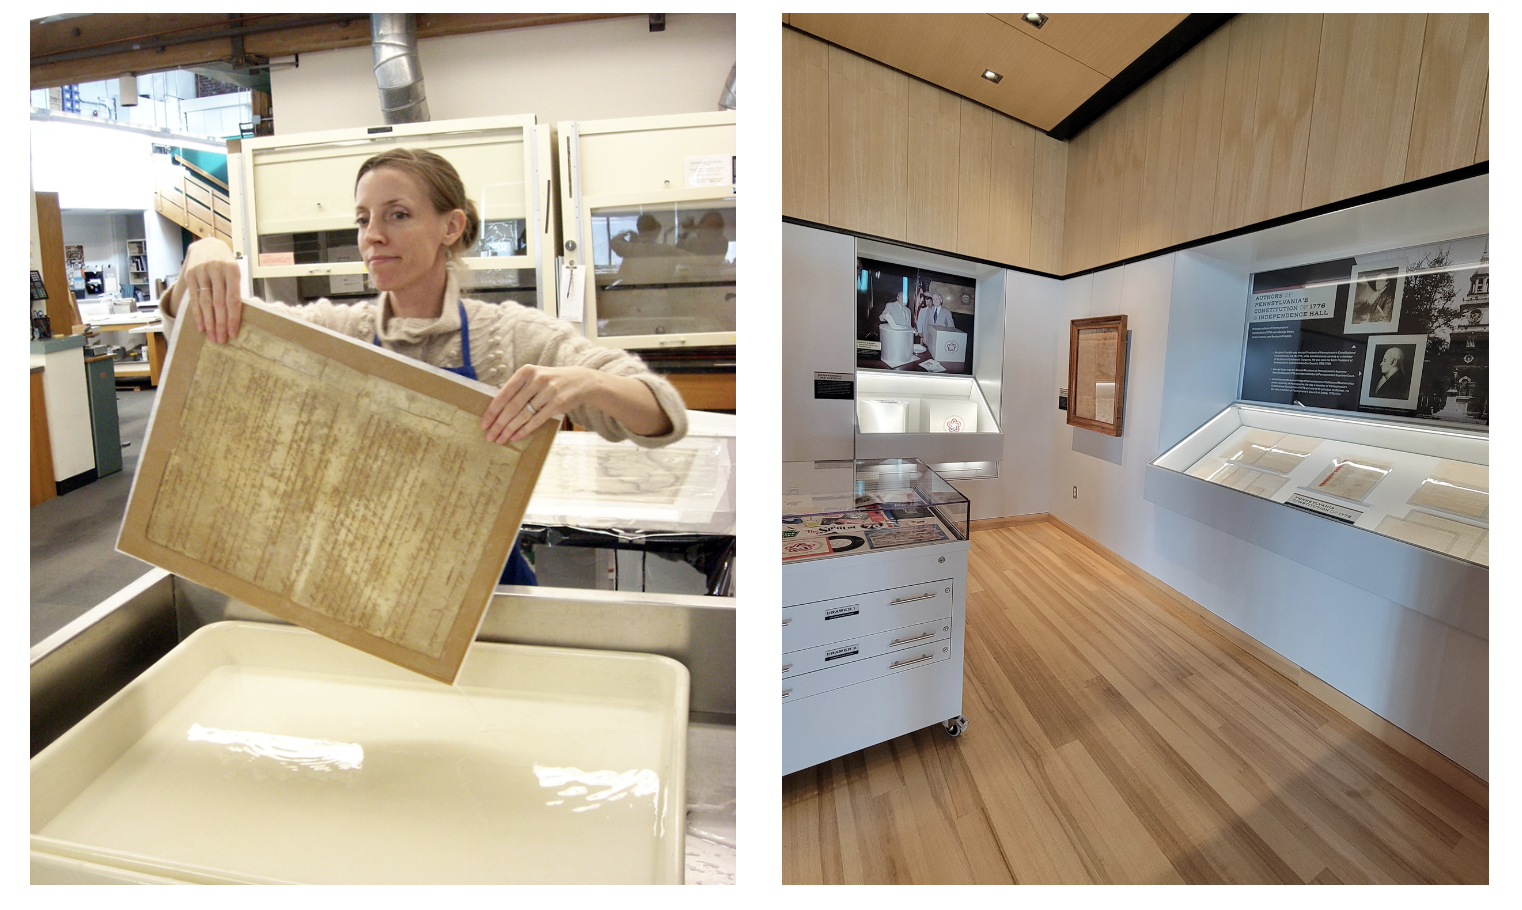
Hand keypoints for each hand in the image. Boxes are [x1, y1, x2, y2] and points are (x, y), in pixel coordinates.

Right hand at [176, 240, 242, 343]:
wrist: (206, 244)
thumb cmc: (225, 263)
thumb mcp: (234, 272)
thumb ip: (234, 290)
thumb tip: (236, 317)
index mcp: (232, 270)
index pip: (233, 299)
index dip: (233, 318)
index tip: (233, 333)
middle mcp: (217, 270)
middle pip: (219, 303)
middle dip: (220, 324)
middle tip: (221, 340)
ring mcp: (202, 272)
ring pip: (205, 302)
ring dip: (208, 322)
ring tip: (211, 336)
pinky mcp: (190, 274)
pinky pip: (193, 298)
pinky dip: (197, 314)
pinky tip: (200, 326)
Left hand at [481, 364, 603, 443]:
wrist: (581, 381)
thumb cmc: (552, 381)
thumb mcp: (535, 377)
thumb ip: (519, 389)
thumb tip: (497, 410)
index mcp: (526, 372)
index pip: (504, 393)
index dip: (492, 410)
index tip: (484, 423)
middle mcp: (536, 379)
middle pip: (512, 406)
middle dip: (498, 423)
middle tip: (490, 436)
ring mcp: (548, 391)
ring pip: (523, 415)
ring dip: (509, 429)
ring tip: (500, 439)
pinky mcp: (558, 403)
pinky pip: (537, 420)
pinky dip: (524, 430)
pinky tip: (515, 437)